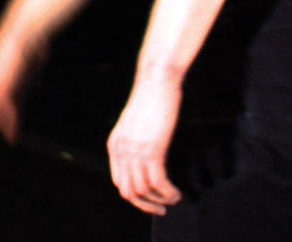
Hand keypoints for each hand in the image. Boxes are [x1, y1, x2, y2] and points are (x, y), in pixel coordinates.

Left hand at [107, 75, 182, 214]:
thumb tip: (144, 159)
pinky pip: (158, 182)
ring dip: (159, 201)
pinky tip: (176, 193)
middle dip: (146, 205)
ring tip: (173, 199)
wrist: (156, 82)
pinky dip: (168, 192)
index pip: (119, 182)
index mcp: (114, 146)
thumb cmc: (150, 101)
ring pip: (143, 190)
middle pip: (128, 191)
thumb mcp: (135, 125)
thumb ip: (134, 142)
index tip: (151, 200)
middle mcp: (121, 150)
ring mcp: (135, 151)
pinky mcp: (152, 149)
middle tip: (162, 209)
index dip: (136, 196)